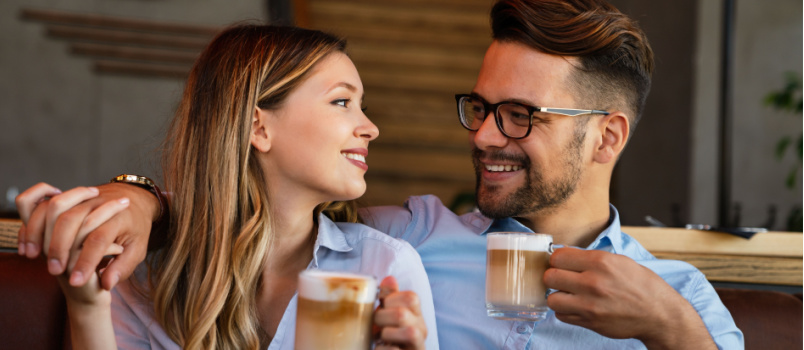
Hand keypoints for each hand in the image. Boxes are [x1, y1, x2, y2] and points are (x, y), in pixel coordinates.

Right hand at [16, 182, 158, 289]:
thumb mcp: (138, 250)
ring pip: (57, 212)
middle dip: (60, 247)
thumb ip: (123, 267)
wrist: (135, 202)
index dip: (85, 262)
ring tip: (48, 262)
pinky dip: (41, 224)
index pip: (98, 239)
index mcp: (120, 218)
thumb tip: (107, 284)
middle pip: (70, 220)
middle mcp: (99, 204)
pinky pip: (51, 207)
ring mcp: (85, 201)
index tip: (76, 282)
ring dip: (48, 236)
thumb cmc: (136, 230)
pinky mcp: (75, 201)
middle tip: (56, 272)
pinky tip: (39, 248)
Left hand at [373, 276, 427, 349]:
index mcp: (416, 315)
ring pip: (411, 332)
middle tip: (374, 324)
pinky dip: (382, 349)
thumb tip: (389, 278)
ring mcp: (418, 345)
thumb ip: (389, 297)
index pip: (411, 298)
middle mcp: (421, 330)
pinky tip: (378, 348)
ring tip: (378, 338)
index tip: (381, 305)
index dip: (391, 298)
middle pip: (403, 314)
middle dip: (381, 317)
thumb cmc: (388, 336)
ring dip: (386, 334)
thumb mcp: (388, 314)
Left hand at [544, 247, 715, 348]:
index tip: (563, 263)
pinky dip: (566, 311)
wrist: (659, 314)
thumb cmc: (641, 285)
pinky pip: (561, 315)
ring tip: (569, 294)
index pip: (557, 256)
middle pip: (550, 276)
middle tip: (564, 279)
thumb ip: (591, 258)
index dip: (557, 260)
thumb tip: (565, 256)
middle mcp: (593, 282)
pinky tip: (577, 306)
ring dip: (558, 296)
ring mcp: (590, 304)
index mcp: (600, 262)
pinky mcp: (590, 322)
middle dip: (554, 277)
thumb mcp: (619, 261)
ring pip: (552, 299)